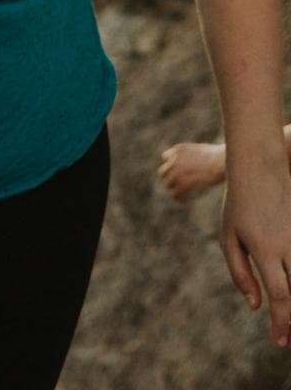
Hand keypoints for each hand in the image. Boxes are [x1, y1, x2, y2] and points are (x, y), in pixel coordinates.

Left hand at [159, 141, 227, 201]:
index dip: (170, 166)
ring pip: (167, 184)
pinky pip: (175, 193)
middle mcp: (174, 160)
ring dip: (173, 189)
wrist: (223, 161)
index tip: (176, 172)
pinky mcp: (183, 183)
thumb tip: (198, 164)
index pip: (165, 158)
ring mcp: (177, 171)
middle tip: (176, 185)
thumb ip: (195, 157)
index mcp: (178, 150)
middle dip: (169, 178)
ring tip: (180, 195)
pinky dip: (178, 198)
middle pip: (163, 172)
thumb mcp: (205, 151)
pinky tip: (183, 200)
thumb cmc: (222, 156)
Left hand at [221, 157, 290, 345]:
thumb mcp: (229, 237)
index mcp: (266, 249)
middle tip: (288, 342)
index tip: (279, 342)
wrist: (261, 171)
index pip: (281, 296)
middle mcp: (290, 246)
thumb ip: (240, 273)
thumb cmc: (239, 206)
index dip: (282, 322)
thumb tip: (256, 306)